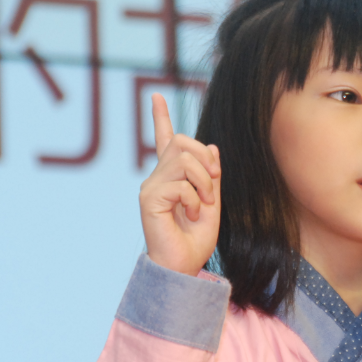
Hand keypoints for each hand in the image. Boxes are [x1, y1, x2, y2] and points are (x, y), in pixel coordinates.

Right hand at [139, 94, 221, 275]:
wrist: (184, 265)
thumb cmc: (196, 238)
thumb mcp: (212, 201)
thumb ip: (211, 175)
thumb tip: (211, 146)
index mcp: (172, 176)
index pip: (164, 140)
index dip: (160, 117)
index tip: (156, 96)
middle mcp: (157, 177)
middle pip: (182, 142)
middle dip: (205, 159)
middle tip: (212, 185)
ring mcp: (151, 186)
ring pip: (184, 160)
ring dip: (203, 182)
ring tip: (202, 205)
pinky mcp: (149, 198)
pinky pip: (181, 184)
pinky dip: (194, 199)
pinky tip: (189, 215)